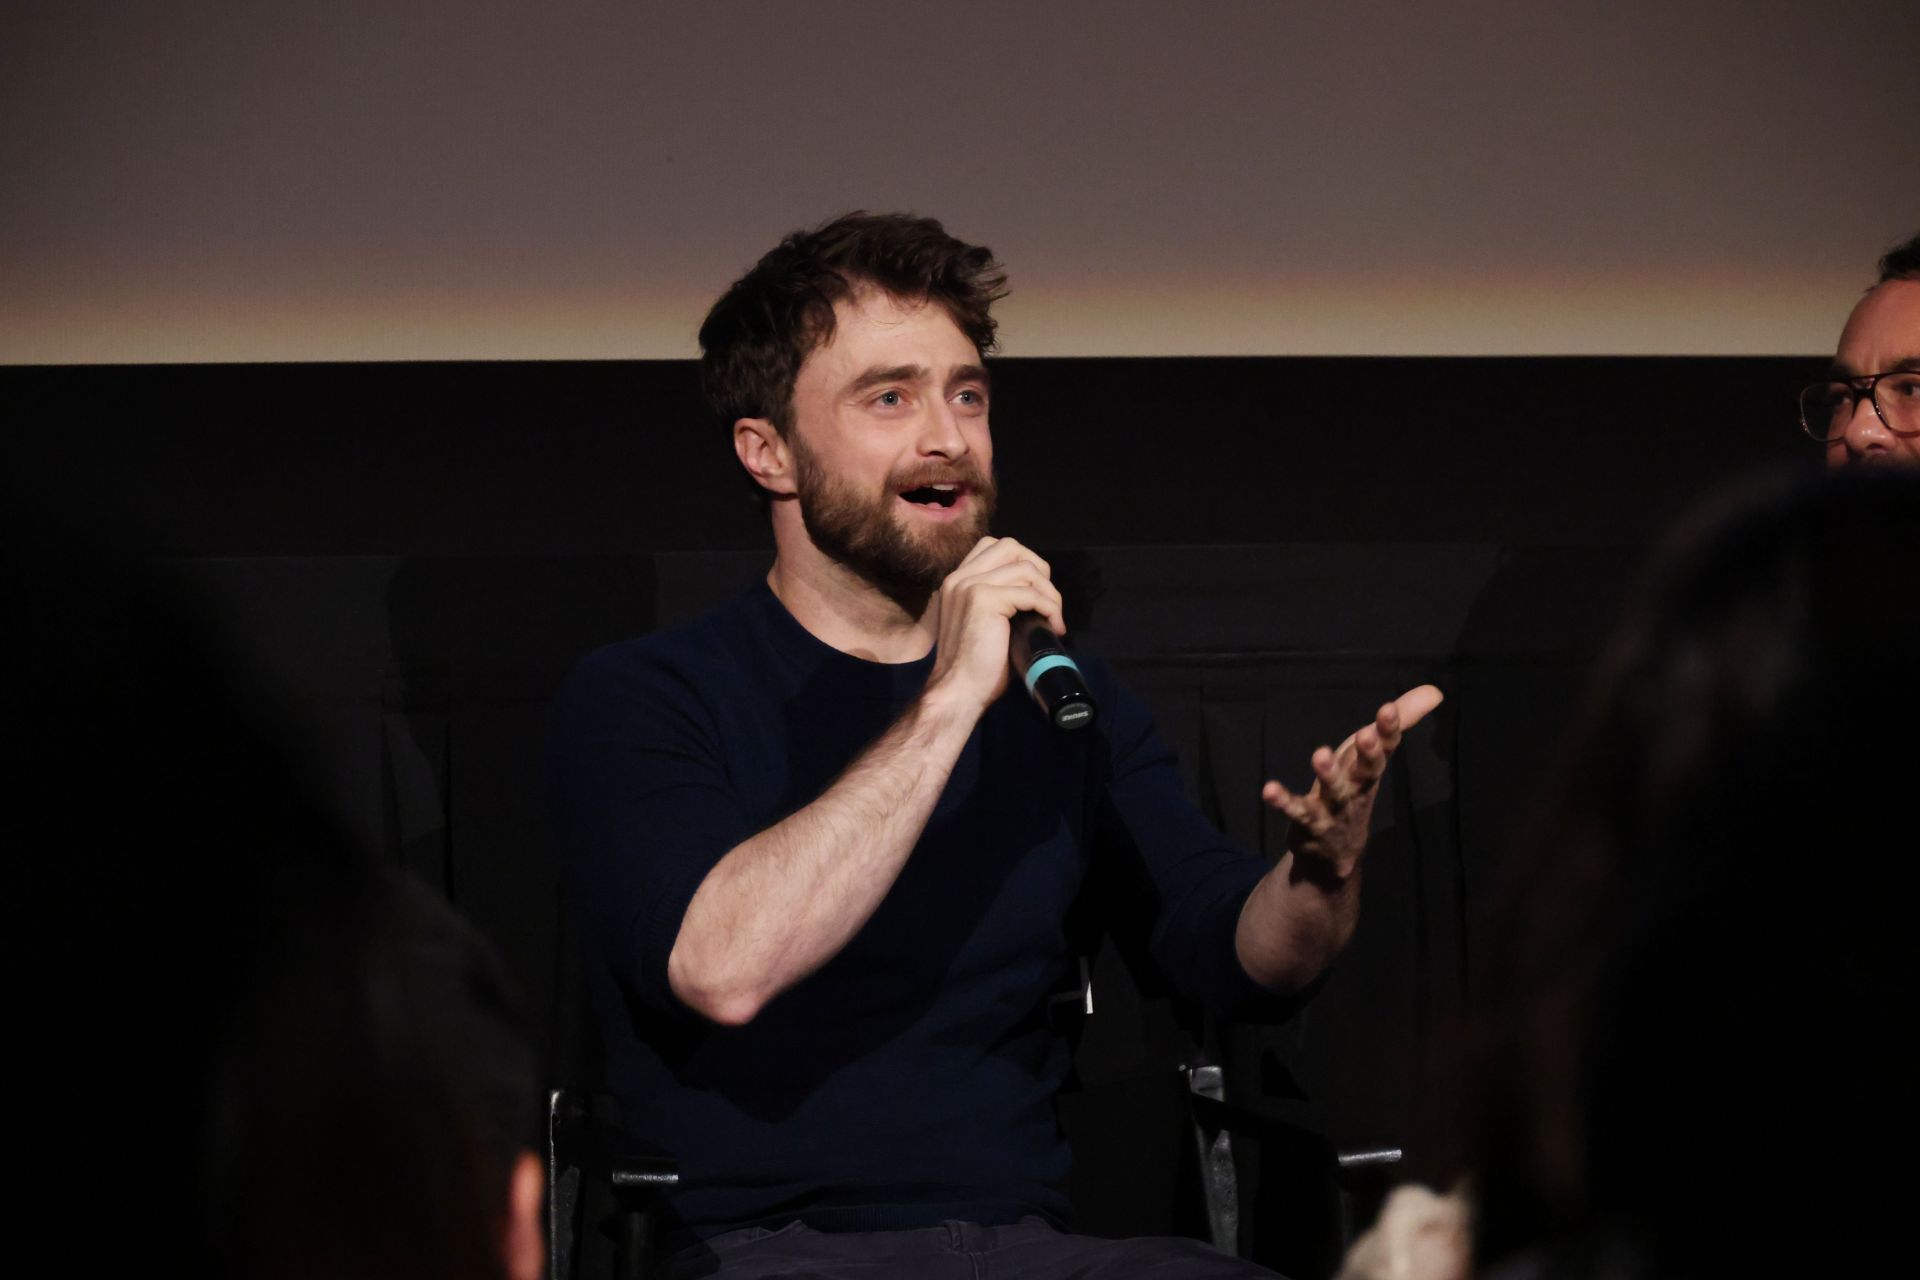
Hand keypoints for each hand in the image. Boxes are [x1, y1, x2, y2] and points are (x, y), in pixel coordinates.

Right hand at [923, 536, 1065, 717]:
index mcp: (956, 580)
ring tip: (1054, 618)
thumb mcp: (980, 622)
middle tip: (1048, 600)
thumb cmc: (973, 667)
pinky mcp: (984, 599)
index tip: (1035, 592)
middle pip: (1010, 547)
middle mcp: (960, 577)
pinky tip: (1053, 626)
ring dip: (1049, 593)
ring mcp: (970, 585)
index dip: (1022, 562)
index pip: (993, 546)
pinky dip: (1049, 607)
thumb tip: (1031, 594)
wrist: (958, 690)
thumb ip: (995, 601)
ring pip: (1026, 569)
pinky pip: (1030, 593)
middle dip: (1038, 569)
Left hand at [1261, 684, 1442, 878]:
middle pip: (1366, 772)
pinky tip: (1269, 789)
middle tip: (1365, 733)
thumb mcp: (1372, 754)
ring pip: (1334, 792)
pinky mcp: (1308, 823)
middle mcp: (1357, 790)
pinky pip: (1296, 811)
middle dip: (1368, 754)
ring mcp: (1334, 809)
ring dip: (1329, 775)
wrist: (1336, 852)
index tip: (1388, 709)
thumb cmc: (1354, 788)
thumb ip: (1400, 722)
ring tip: (1320, 754)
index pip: (1385, 749)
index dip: (1389, 730)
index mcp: (1370, 770)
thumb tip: (1435, 692)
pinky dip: (1283, 802)